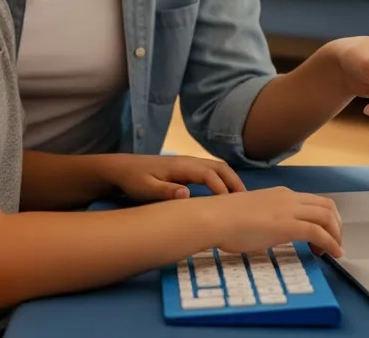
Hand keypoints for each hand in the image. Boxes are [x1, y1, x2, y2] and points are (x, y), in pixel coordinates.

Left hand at [99, 154, 246, 201]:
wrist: (122, 169)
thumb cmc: (134, 180)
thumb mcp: (145, 189)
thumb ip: (165, 191)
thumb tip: (187, 194)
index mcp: (181, 166)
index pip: (209, 174)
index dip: (222, 188)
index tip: (230, 206)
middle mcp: (188, 162)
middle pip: (219, 167)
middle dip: (234, 183)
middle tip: (246, 203)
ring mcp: (188, 164)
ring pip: (217, 168)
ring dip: (231, 181)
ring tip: (241, 201)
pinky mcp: (187, 170)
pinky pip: (211, 172)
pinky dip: (223, 181)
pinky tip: (226, 197)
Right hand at [200, 187, 343, 257]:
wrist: (215, 218)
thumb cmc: (225, 219)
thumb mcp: (254, 213)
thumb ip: (269, 219)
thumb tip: (273, 230)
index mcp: (281, 194)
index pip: (315, 202)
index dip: (326, 219)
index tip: (325, 235)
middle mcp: (289, 198)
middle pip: (327, 207)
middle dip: (336, 226)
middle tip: (333, 244)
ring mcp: (289, 210)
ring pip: (327, 217)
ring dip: (335, 235)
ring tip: (332, 251)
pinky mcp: (287, 225)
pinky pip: (319, 233)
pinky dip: (331, 243)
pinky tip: (333, 254)